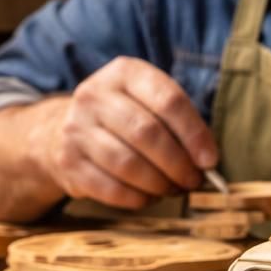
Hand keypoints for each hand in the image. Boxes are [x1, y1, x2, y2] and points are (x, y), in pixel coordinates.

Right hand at [36, 57, 218, 209]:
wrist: (61, 131)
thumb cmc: (121, 118)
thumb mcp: (145, 101)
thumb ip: (177, 122)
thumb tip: (207, 162)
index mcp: (124, 73)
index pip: (168, 100)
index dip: (194, 133)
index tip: (209, 160)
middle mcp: (95, 95)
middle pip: (147, 133)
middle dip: (178, 164)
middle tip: (193, 180)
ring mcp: (76, 128)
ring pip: (127, 163)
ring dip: (158, 183)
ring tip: (172, 189)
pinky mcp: (67, 161)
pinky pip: (109, 188)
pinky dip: (136, 198)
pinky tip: (148, 197)